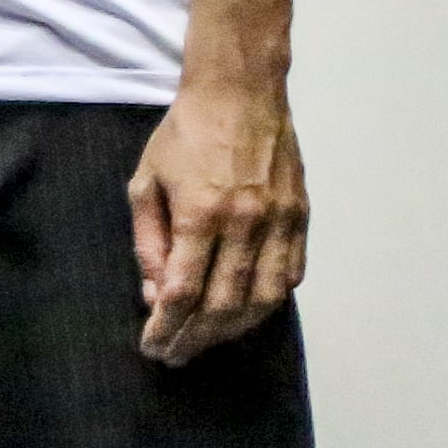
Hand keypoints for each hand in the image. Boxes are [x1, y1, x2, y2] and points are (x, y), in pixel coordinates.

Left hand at [127, 74, 304, 362]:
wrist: (239, 92)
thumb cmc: (184, 134)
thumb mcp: (147, 183)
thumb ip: (150, 243)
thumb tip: (156, 294)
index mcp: (199, 214)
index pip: (182, 292)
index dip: (166, 328)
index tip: (153, 347)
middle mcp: (244, 223)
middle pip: (223, 304)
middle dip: (195, 338)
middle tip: (176, 355)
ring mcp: (279, 221)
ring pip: (263, 298)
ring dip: (234, 329)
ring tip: (208, 340)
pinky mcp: (300, 216)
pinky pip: (291, 274)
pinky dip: (269, 301)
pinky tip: (247, 312)